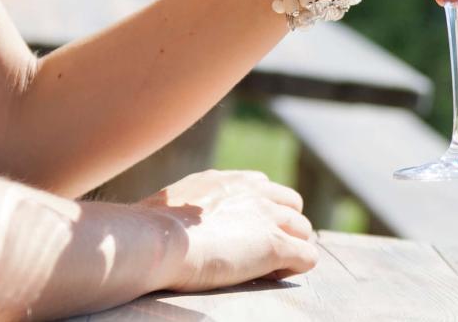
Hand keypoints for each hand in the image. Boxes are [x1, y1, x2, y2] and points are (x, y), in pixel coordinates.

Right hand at [137, 170, 317, 291]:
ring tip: (265, 269)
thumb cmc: (150, 230)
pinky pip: (307, 257)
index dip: (260, 213)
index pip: (264, 188)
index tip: (244, 234)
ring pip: (303, 230)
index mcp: (229, 181)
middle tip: (260, 252)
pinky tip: (271, 276)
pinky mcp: (276, 245)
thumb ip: (190, 209)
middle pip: (292, 205)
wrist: (156, 241)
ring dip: (291, 248)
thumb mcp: (173, 205)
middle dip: (283, 227)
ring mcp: (269, 217)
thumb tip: (178, 223)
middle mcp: (255, 192)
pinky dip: (295, 268)